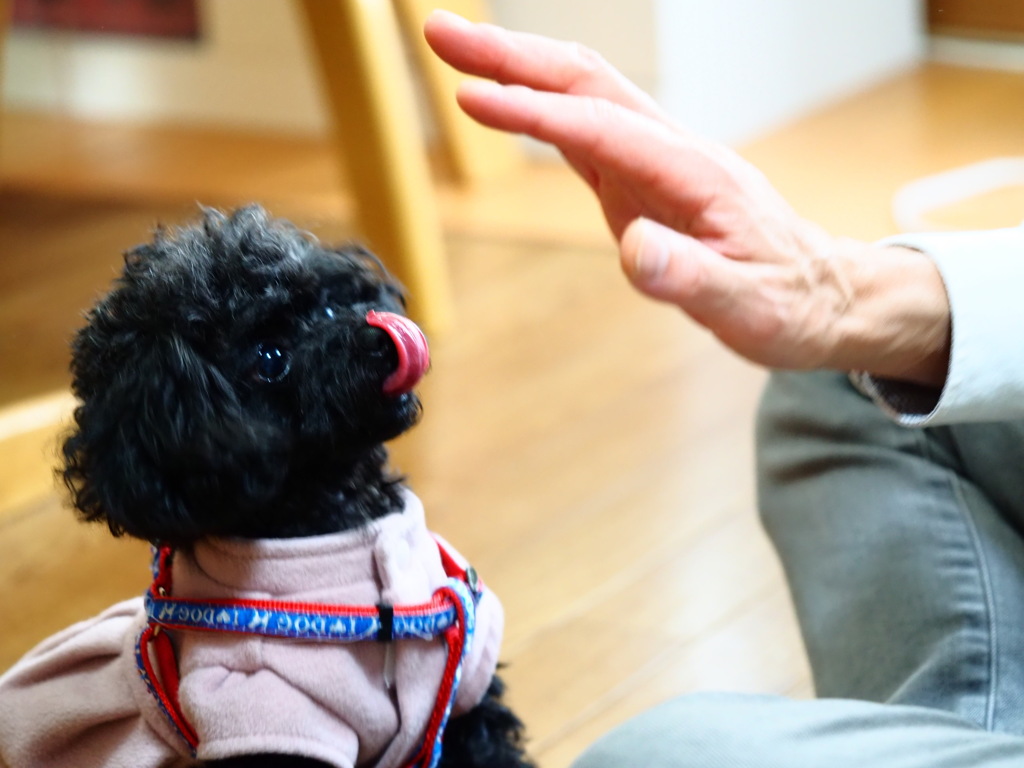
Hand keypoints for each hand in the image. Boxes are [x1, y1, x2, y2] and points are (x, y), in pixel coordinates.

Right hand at [424, 11, 949, 385]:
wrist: (822, 296)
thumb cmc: (788, 302)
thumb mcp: (746, 305)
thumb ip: (687, 278)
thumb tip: (632, 250)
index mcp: (694, 173)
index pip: (601, 128)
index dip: (534, 112)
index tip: (471, 99)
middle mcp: (673, 151)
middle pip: (585, 80)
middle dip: (510, 54)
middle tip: (439, 33)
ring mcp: (658, 160)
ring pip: (583, 92)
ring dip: (518, 67)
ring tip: (454, 53)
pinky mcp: (645, 180)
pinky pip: (586, 128)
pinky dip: (540, 106)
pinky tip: (506, 101)